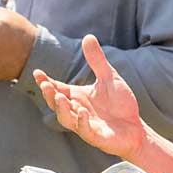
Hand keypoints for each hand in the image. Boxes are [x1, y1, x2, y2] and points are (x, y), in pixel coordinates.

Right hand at [33, 35, 145, 159]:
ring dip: (62, 109)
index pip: (57, 88)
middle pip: (57, 103)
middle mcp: (77, 110)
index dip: (46, 82)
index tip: (37, 72)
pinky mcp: (96, 136)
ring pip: (66, 118)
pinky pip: (85, 130)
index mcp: (77, 96)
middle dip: (50, 95)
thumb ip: (97, 60)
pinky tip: (82, 112)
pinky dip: (82, 122)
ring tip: (60, 97)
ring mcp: (84, 124)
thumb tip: (87, 36)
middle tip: (46, 86)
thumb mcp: (109, 78)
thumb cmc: (120, 104)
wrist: (135, 128)